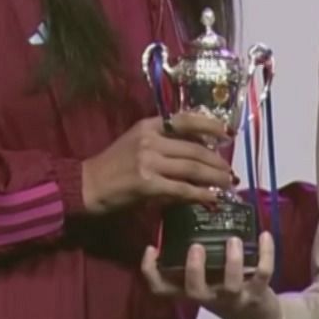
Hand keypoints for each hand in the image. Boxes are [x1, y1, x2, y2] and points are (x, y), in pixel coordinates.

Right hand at [81, 113, 233, 214]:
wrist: (87, 185)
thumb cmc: (113, 165)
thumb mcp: (138, 143)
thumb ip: (165, 144)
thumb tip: (199, 152)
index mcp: (148, 126)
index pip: (186, 120)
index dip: (210, 125)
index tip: (228, 133)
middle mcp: (150, 140)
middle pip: (194, 148)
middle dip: (216, 161)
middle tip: (230, 171)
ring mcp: (149, 161)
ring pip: (191, 168)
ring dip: (213, 177)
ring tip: (227, 183)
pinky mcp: (147, 184)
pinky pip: (181, 189)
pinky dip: (200, 194)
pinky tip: (211, 198)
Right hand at [142, 232, 282, 318]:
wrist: (255, 318)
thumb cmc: (222, 290)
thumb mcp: (204, 278)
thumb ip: (194, 258)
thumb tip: (185, 216)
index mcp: (190, 290)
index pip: (162, 289)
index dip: (151, 272)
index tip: (151, 248)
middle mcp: (209, 297)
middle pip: (194, 291)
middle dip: (194, 269)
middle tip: (196, 245)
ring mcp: (234, 298)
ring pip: (230, 284)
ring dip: (232, 261)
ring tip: (233, 239)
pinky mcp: (257, 294)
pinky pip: (262, 274)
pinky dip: (266, 254)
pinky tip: (265, 235)